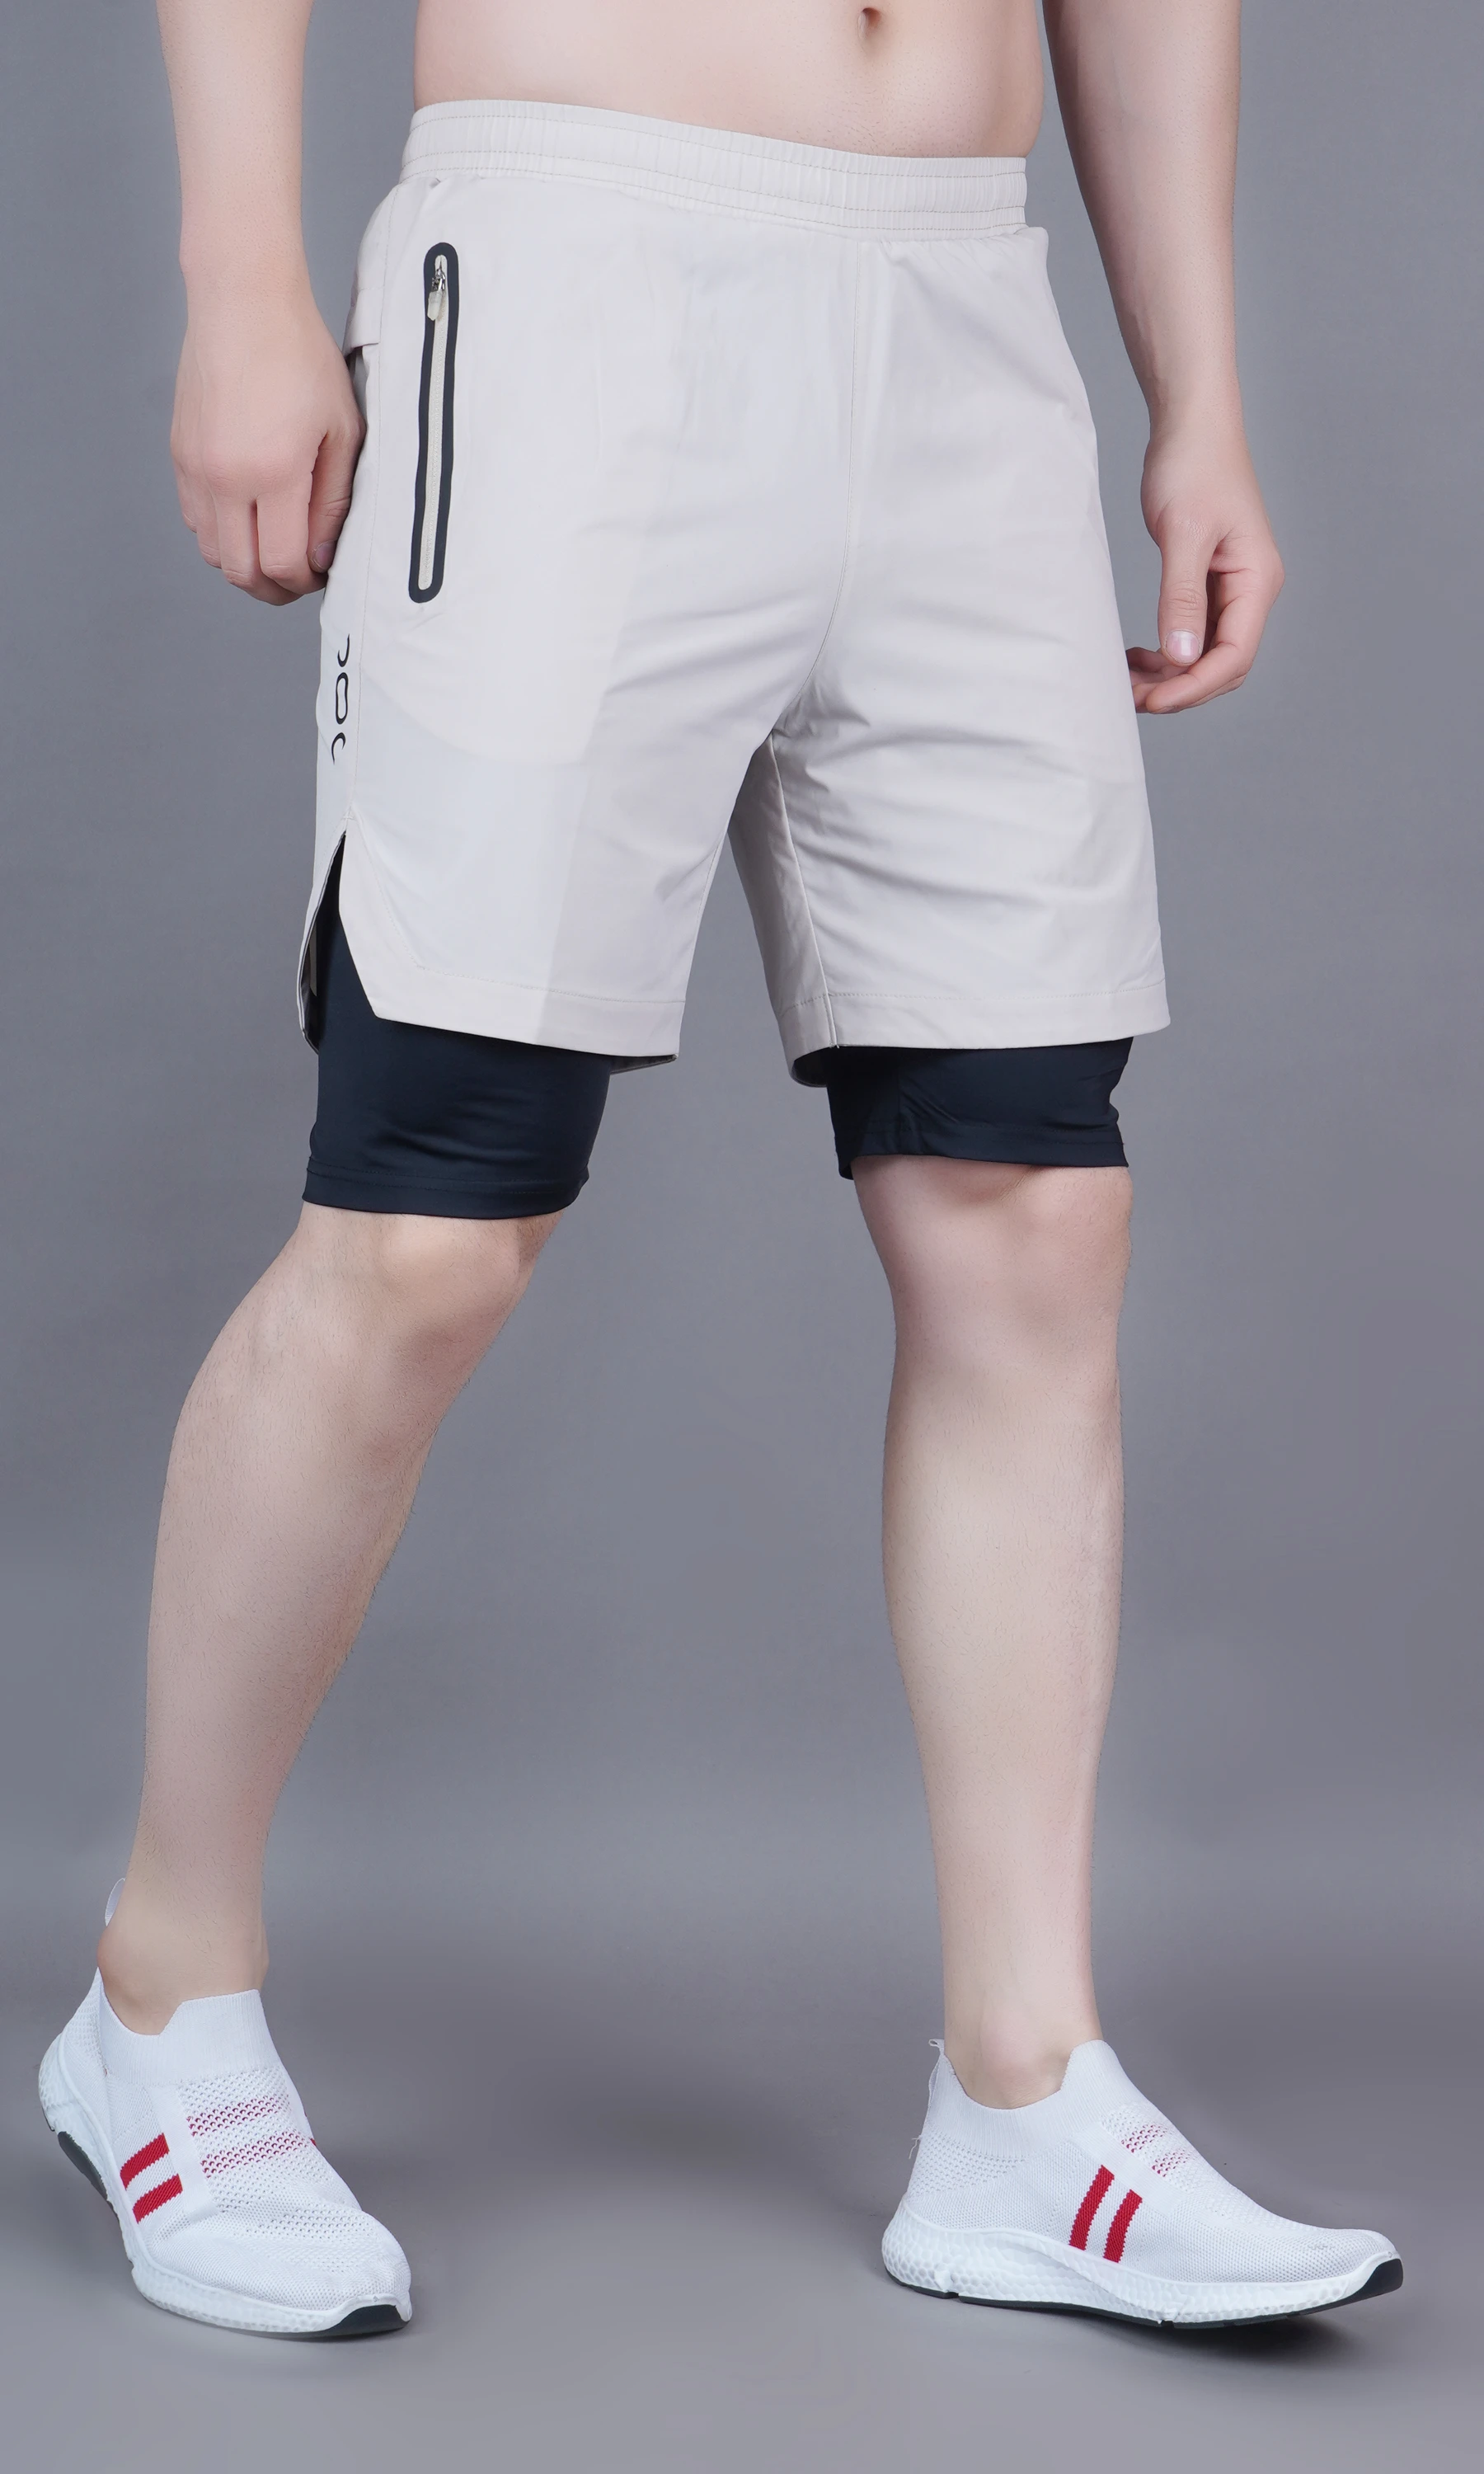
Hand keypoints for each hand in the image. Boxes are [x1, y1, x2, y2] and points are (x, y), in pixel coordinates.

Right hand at [170, 281, 363, 604]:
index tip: (323, 573)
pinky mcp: (180, 454)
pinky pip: (196, 520)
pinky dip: (222, 534)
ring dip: (245, 564)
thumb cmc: (300, 356)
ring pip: (213, 553)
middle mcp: (225, 477)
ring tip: (275, 549)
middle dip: (274, 588)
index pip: (282, 564)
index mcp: (272, 472)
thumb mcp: (342, 430)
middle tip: (300, 577)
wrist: (243, 302)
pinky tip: (249, 518)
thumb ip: (334, 501)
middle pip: (241, 573)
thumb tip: (323, 557)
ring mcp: (196, 467)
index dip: (306, 582)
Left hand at [1128, 424, 1283, 714]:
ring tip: (1125, 680)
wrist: (1190, 425)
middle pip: (1221, 665)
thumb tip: (1181, 657)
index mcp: (1257, 581)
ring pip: (1204, 655)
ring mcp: (1231, 590)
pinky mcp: (1209, 584)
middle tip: (1128, 697)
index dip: (1194, 687)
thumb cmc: (1192, 466)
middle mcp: (1251, 592)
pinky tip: (1135, 656)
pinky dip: (1165, 652)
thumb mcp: (1183, 534)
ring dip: (1169, 675)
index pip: (1234, 656)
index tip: (1152, 701)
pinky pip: (1191, 634)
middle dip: (1179, 688)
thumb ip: (1181, 597)